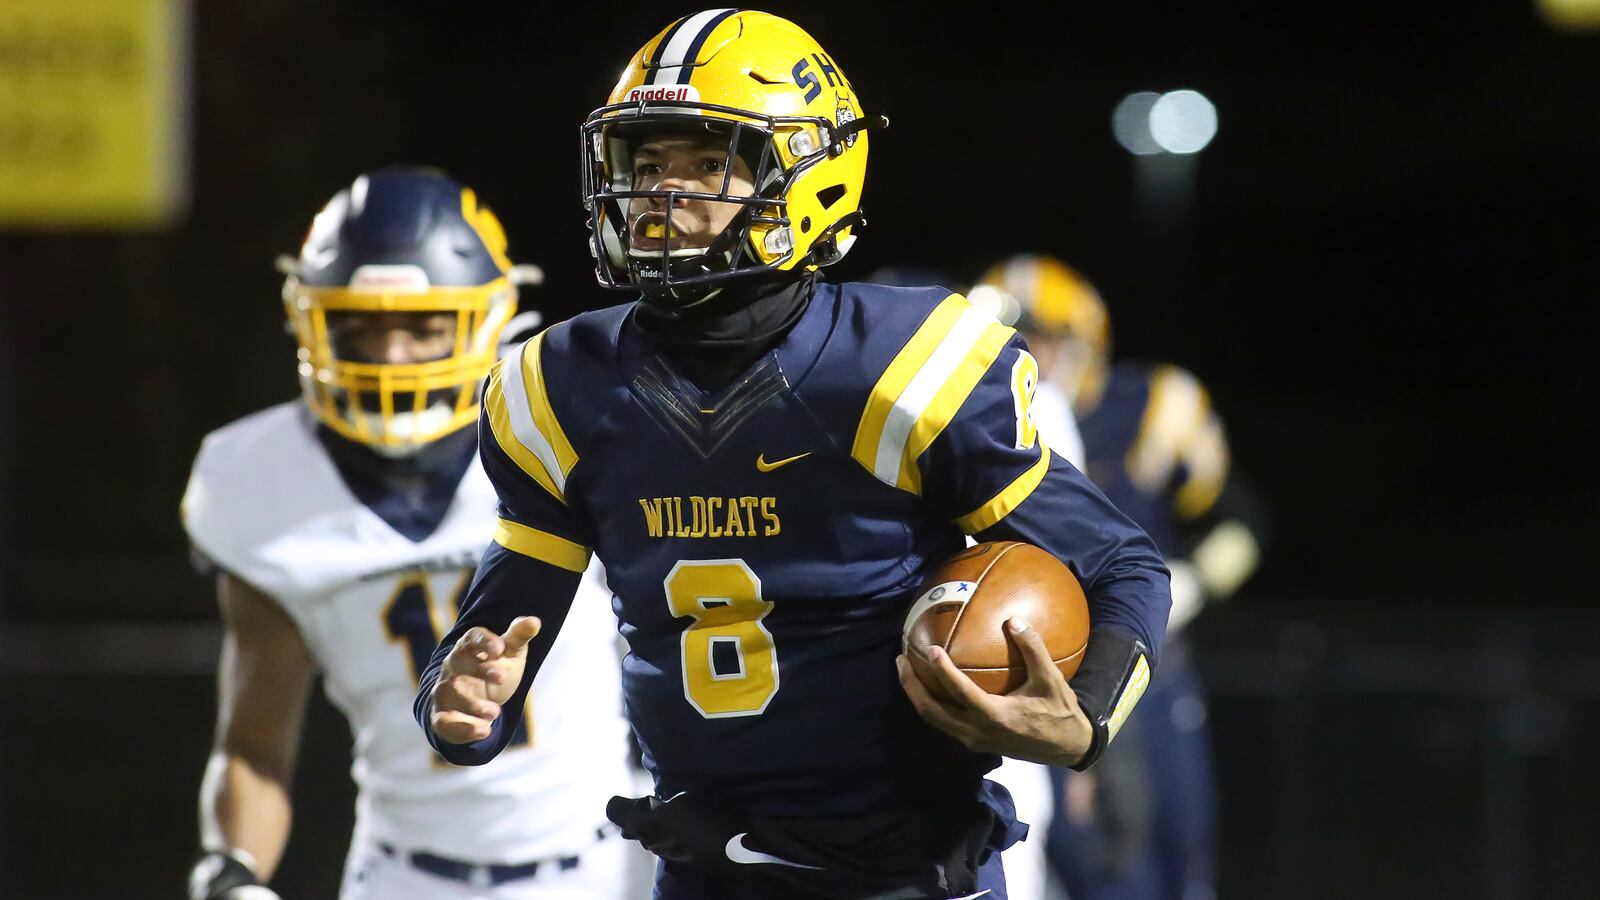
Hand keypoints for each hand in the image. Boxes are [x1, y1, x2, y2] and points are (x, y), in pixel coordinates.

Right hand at [429, 617, 540, 744]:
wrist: (479, 701)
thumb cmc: (496, 670)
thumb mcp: (511, 653)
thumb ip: (519, 636)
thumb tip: (534, 621)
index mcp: (469, 647)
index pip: (472, 637)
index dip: (484, 641)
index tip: (500, 649)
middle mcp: (452, 667)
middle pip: (458, 662)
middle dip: (479, 670)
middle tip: (502, 678)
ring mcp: (444, 691)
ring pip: (449, 693)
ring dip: (472, 703)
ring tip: (495, 712)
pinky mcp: (442, 716)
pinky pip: (444, 722)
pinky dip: (463, 728)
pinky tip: (485, 730)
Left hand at [896, 617, 1093, 766]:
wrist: (1066, 748)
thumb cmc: (1060, 712)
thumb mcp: (1052, 680)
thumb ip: (1034, 649)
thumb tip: (1014, 620)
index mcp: (996, 717)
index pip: (961, 693)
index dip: (943, 671)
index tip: (930, 649)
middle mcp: (978, 732)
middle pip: (932, 711)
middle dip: (911, 687)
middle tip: (900, 660)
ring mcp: (973, 740)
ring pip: (933, 719)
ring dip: (916, 695)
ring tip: (905, 669)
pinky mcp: (974, 742)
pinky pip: (943, 722)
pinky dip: (930, 703)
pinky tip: (927, 684)